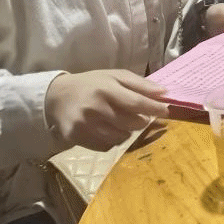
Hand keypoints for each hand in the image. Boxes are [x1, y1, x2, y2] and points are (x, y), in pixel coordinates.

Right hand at [44, 70, 169, 150]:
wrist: (57, 97)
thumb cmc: (92, 84)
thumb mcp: (115, 76)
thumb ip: (140, 84)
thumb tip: (165, 93)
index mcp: (106, 88)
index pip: (137, 102)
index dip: (155, 108)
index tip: (166, 111)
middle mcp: (95, 107)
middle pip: (131, 123)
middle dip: (141, 121)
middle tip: (138, 116)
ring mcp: (84, 124)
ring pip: (120, 138)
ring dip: (127, 132)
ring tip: (120, 122)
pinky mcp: (76, 138)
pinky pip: (105, 147)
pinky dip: (112, 141)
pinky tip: (107, 130)